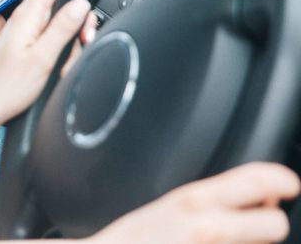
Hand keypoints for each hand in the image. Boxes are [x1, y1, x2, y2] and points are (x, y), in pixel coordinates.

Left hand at [0, 0, 89, 123]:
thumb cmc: (6, 88)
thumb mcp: (42, 58)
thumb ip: (62, 28)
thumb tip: (81, 3)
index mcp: (27, 17)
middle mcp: (25, 20)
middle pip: (61, 3)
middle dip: (79, 19)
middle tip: (84, 39)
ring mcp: (25, 33)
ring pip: (59, 23)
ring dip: (71, 40)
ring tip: (66, 63)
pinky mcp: (25, 46)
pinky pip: (51, 39)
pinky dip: (61, 51)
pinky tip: (58, 68)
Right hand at [92, 163, 299, 242]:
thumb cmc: (134, 241)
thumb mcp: (171, 208)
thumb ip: (216, 202)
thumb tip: (261, 200)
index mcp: (195, 200)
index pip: (257, 181)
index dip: (281, 182)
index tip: (289, 185)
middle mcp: (207, 226)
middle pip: (274, 225)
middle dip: (274, 226)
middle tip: (264, 227)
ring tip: (229, 240)